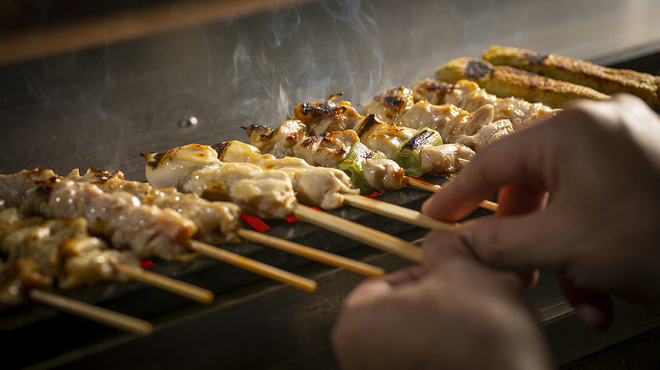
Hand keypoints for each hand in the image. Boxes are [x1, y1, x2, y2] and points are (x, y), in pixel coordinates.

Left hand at [331, 232, 551, 369]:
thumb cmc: (481, 345)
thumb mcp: (464, 271)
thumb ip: (443, 248)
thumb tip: (441, 243)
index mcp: (357, 325)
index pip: (386, 280)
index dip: (427, 271)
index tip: (453, 274)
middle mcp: (362, 360)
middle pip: (405, 312)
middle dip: (445, 300)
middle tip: (475, 298)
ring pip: (424, 339)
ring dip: (455, 327)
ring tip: (484, 327)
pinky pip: (434, 363)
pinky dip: (457, 356)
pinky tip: (482, 353)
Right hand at [422, 94, 659, 326]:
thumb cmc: (654, 239)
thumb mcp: (564, 246)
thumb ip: (498, 243)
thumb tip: (455, 244)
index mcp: (570, 132)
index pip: (492, 162)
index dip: (458, 196)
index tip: (434, 218)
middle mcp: (596, 128)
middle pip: (531, 186)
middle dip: (528, 242)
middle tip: (516, 274)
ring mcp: (624, 145)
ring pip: (566, 202)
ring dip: (566, 256)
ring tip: (582, 298)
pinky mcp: (643, 166)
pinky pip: (597, 203)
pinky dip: (593, 245)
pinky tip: (605, 290)